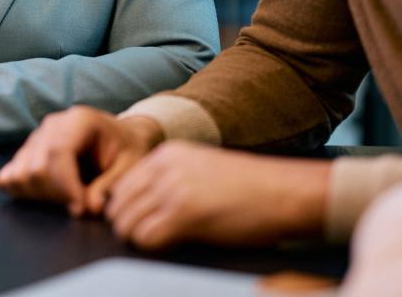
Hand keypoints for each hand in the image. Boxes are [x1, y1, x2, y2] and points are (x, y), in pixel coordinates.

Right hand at [0, 106, 163, 216]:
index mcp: (79, 120)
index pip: (58, 153)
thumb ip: (111, 186)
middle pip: (36, 167)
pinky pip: (11, 176)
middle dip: (57, 195)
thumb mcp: (131, 166)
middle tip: (81, 206)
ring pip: (21, 174)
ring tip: (68, 198)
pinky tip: (49, 195)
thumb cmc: (128, 150)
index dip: (65, 186)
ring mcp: (37, 136)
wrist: (122, 138)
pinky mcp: (28, 151)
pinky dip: (24, 192)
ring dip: (42, 196)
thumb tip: (89, 207)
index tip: (80, 209)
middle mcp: (53, 124)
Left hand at [104, 141, 330, 249]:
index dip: (125, 207)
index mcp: (168, 154)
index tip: (136, 222)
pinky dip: (150, 247)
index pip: (122, 183)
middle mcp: (166, 168)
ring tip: (155, 243)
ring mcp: (173, 190)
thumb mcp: (201, 168)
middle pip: (118, 203)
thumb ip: (170, 178)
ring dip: (136, 238)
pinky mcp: (184, 215)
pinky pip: (145, 237)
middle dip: (125, 224)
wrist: (283, 192)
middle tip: (142, 238)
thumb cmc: (250, 187)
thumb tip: (141, 204)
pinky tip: (168, 247)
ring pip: (127, 222)